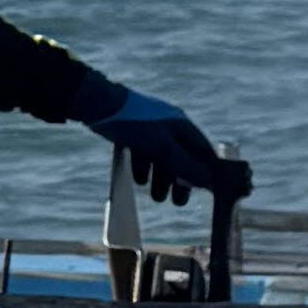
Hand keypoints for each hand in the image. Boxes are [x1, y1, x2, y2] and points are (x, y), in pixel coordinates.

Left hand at [91, 90, 249, 208]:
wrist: (99, 105)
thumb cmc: (135, 123)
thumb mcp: (163, 147)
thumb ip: (185, 164)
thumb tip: (208, 181)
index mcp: (181, 125)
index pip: (202, 151)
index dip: (205, 171)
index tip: (206, 190)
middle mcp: (169, 127)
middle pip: (181, 158)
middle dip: (180, 181)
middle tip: (178, 202)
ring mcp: (151, 130)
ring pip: (162, 159)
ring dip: (160, 179)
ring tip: (157, 197)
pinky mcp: (134, 133)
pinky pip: (145, 155)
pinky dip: (144, 169)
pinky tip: (139, 180)